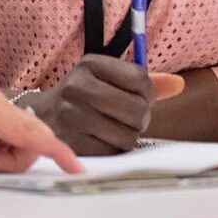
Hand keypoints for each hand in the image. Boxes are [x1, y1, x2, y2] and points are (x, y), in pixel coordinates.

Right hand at [13, 58, 185, 156]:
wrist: (38, 118)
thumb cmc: (83, 98)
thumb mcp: (106, 80)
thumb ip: (143, 82)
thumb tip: (179, 84)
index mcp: (90, 64)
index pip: (140, 79)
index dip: (147, 94)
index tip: (138, 98)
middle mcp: (77, 86)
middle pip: (137, 109)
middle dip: (139, 119)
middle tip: (125, 119)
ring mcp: (72, 116)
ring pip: (128, 136)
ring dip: (125, 137)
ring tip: (108, 130)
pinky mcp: (71, 143)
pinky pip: (112, 153)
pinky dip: (111, 151)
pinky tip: (98, 141)